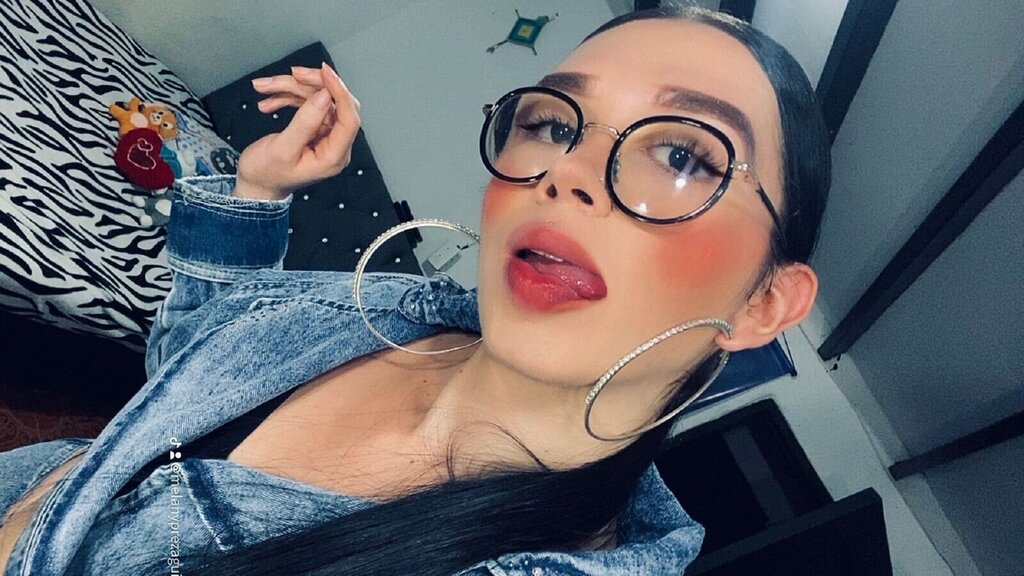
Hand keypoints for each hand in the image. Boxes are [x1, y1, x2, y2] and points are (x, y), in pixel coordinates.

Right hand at [235, 63, 360, 199]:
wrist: (254, 185)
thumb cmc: (266, 174)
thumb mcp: (282, 149)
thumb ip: (305, 123)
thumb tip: (325, 96)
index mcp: (334, 156)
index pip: (349, 119)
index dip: (340, 92)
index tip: (324, 72)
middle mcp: (334, 145)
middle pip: (335, 104)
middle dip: (313, 85)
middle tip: (292, 74)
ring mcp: (324, 136)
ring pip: (317, 100)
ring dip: (291, 89)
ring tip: (264, 86)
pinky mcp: (313, 129)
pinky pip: (306, 105)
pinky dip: (287, 98)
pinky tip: (267, 102)